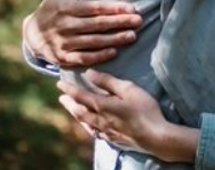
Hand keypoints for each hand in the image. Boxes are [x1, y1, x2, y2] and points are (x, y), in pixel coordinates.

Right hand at [22, 0, 142, 66]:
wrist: (31, 34)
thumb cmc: (51, 8)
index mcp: (65, 8)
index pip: (94, 8)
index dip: (113, 8)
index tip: (132, 8)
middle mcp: (64, 26)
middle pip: (97, 25)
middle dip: (119, 22)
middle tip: (139, 21)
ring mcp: (63, 43)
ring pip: (93, 42)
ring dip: (114, 39)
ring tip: (132, 36)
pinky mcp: (62, 58)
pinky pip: (83, 58)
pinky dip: (99, 56)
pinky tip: (114, 52)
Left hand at [57, 70, 198, 162]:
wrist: (155, 136)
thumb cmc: (144, 109)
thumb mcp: (128, 89)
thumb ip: (108, 81)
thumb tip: (89, 73)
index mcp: (102, 106)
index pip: (81, 96)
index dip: (70, 89)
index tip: (59, 84)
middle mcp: (100, 120)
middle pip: (79, 111)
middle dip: (69, 103)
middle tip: (61, 98)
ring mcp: (106, 132)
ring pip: (85, 123)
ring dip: (76, 115)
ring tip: (72, 110)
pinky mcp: (114, 139)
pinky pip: (95, 132)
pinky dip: (88, 127)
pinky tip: (91, 127)